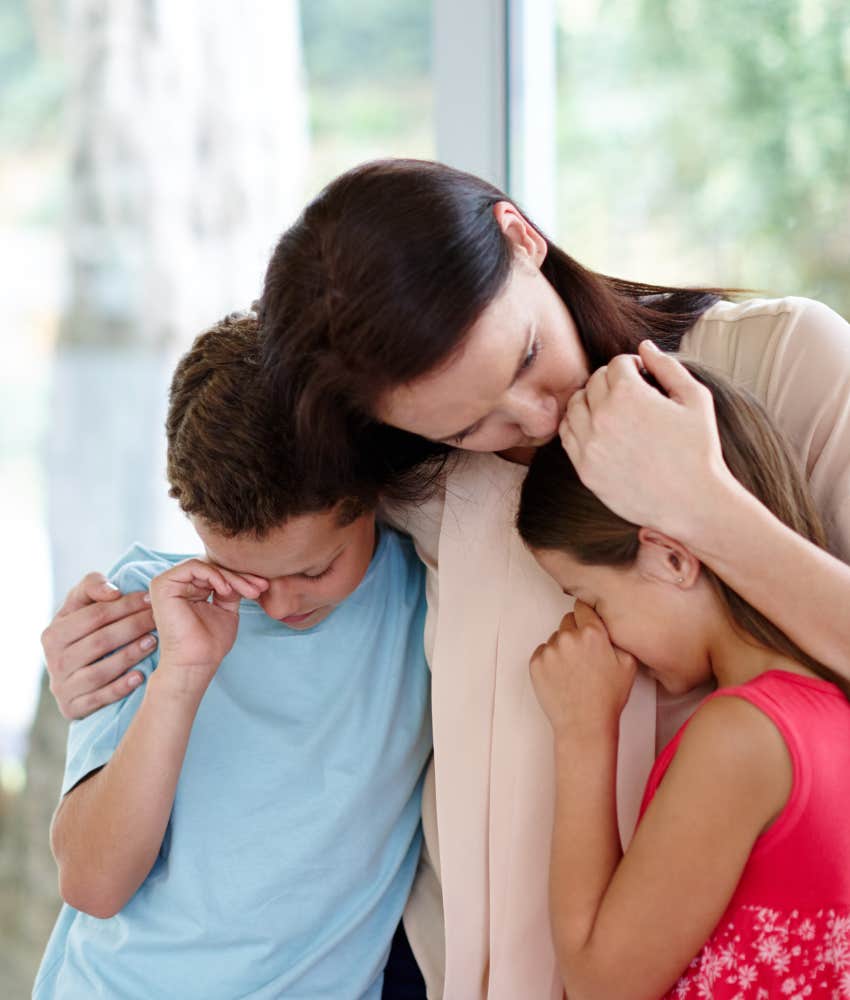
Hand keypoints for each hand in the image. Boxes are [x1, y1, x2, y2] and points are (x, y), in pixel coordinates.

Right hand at [42, 572, 157, 718]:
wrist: (72, 673)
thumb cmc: (83, 631)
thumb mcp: (80, 605)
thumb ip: (92, 586)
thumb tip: (113, 591)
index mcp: (53, 633)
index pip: (94, 615)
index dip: (125, 605)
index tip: (150, 599)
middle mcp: (54, 661)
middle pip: (101, 641)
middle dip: (134, 627)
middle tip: (158, 618)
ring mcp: (62, 687)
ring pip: (101, 671)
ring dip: (130, 655)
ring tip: (154, 642)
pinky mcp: (72, 708)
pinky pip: (99, 698)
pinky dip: (121, 687)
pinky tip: (141, 677)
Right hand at [149, 559, 266, 696]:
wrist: (196, 663)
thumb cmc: (210, 643)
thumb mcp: (227, 609)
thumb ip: (231, 589)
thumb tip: (243, 574)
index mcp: (189, 589)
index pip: (218, 574)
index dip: (242, 578)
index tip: (263, 587)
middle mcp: (177, 584)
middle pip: (214, 569)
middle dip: (241, 577)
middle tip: (261, 587)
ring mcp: (168, 584)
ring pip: (207, 567)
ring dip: (232, 578)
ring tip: (249, 592)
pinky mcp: (163, 585)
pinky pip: (193, 567)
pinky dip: (214, 576)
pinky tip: (226, 590)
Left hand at [530, 602, 636, 739]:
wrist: (584, 724)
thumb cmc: (608, 697)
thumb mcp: (628, 663)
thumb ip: (618, 637)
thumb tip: (610, 623)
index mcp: (592, 633)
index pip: (583, 606)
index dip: (586, 614)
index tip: (587, 621)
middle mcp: (568, 636)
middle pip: (567, 621)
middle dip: (575, 632)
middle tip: (584, 654)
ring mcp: (550, 649)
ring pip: (555, 638)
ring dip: (562, 647)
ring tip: (573, 670)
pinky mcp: (535, 663)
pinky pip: (542, 652)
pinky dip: (549, 660)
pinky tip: (562, 676)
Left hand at [559, 343, 732, 543]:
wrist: (691, 502)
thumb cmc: (699, 449)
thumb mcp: (695, 398)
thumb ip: (668, 367)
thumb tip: (644, 346)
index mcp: (629, 394)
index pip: (616, 364)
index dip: (632, 367)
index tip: (643, 378)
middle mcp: (602, 415)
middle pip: (594, 381)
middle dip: (612, 381)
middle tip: (630, 395)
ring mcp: (589, 443)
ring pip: (575, 405)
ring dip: (591, 400)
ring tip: (612, 410)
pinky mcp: (584, 467)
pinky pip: (567, 434)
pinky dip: (578, 425)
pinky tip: (598, 430)